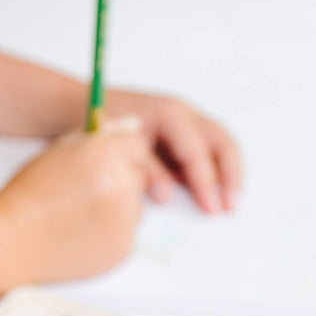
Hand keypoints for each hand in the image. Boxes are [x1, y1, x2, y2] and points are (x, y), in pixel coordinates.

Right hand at [0, 117, 149, 285]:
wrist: (11, 243)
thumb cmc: (28, 196)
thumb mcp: (58, 152)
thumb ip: (98, 134)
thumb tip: (134, 124)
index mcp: (105, 153)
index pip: (137, 145)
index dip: (118, 156)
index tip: (100, 168)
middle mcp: (121, 184)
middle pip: (139, 176)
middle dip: (119, 182)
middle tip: (82, 196)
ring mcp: (125, 220)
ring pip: (135, 207)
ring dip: (116, 209)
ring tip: (77, 217)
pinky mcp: (123, 248)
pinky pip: (126, 234)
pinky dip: (110, 235)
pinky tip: (79, 235)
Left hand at [105, 90, 241, 212]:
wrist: (84, 106)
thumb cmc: (100, 124)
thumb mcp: (117, 147)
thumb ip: (143, 170)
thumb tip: (165, 196)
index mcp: (169, 115)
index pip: (196, 151)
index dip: (205, 182)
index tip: (210, 209)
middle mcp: (185, 116)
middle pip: (223, 143)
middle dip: (231, 176)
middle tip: (230, 208)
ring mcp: (187, 125)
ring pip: (221, 147)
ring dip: (228, 176)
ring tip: (228, 206)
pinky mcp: (183, 138)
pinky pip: (207, 154)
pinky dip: (213, 175)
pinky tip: (209, 198)